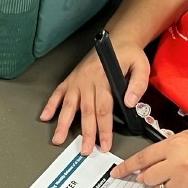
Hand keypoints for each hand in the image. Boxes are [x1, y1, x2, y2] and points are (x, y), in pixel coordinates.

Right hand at [41, 38, 150, 154]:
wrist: (118, 38)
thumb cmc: (129, 53)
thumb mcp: (141, 66)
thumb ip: (138, 84)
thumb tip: (129, 102)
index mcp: (104, 78)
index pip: (104, 109)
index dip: (104, 129)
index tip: (104, 144)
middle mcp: (88, 80)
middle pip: (86, 111)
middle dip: (85, 133)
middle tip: (84, 149)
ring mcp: (77, 80)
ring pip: (69, 105)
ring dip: (63, 123)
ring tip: (58, 139)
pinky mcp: (71, 79)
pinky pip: (58, 93)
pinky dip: (50, 105)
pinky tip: (45, 117)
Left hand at [113, 129, 187, 187]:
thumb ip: (165, 149)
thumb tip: (147, 166)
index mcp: (174, 145)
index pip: (142, 158)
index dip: (127, 167)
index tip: (118, 173)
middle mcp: (178, 163)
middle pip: (148, 178)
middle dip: (149, 178)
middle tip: (159, 174)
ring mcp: (186, 180)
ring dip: (166, 186)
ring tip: (182, 176)